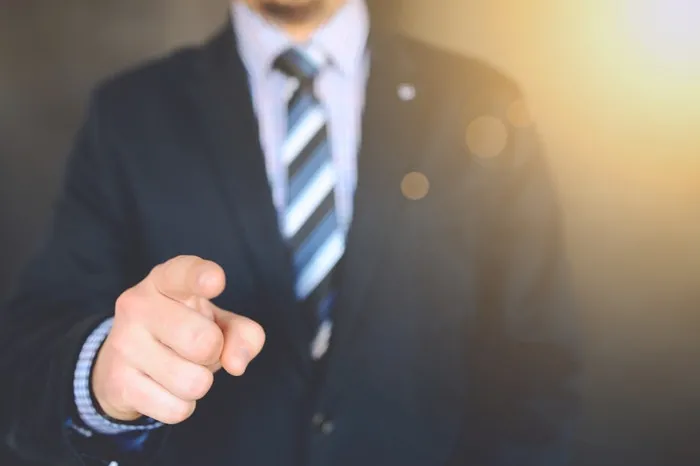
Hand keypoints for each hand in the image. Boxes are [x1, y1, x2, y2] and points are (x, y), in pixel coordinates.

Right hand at [92, 256, 265, 423]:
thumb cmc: (184, 331)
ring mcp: (124, 343)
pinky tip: (164, 389)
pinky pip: (176, 409)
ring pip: (193, 382)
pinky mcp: (117, 382)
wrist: (123, 362)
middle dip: (214, 354)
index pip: (183, 273)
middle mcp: (138, 305)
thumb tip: (236, 364)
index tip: (216, 281)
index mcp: (165, 281)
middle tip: (199, 349)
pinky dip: (181, 406)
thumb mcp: (218, 322)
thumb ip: (244, 334)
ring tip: (181, 368)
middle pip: (204, 342)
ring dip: (199, 383)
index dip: (202, 277)